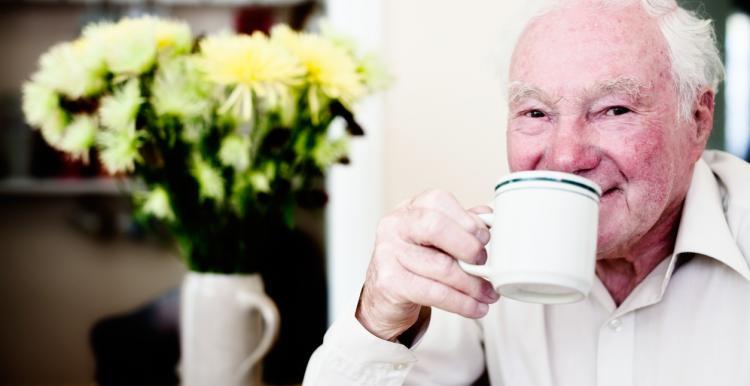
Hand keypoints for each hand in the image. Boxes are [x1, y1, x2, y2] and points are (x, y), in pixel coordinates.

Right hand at [355, 189, 498, 340]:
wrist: (382, 297)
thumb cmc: (412, 264)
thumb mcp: (433, 239)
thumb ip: (459, 226)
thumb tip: (487, 218)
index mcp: (408, 210)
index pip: (438, 201)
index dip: (466, 219)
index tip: (484, 237)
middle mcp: (395, 227)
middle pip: (435, 227)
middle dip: (468, 247)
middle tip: (484, 263)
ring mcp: (388, 254)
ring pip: (441, 266)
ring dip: (473, 284)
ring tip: (487, 293)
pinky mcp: (389, 283)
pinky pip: (434, 293)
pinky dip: (461, 303)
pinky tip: (475, 307)